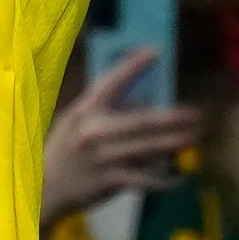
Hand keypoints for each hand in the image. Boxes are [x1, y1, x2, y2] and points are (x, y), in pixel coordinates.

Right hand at [38, 51, 196, 221]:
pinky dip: (161, 180)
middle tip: (194, 114)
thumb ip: (102, 111)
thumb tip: (142, 104)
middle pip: (140, 122)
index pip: (111, 82)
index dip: (133, 66)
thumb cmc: (62, 150)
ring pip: (147, 149)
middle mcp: (95, 131)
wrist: (44, 188)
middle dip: (170, 118)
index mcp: (85, 110)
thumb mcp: (74, 122)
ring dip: (172, 144)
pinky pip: (143, 179)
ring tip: (192, 137)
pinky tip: (177, 178)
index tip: (155, 51)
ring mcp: (104, 157)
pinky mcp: (110, 181)